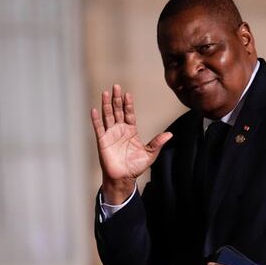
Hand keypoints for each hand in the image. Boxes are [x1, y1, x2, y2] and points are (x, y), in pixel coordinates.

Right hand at [91, 85, 171, 203]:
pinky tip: (95, 109)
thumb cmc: (135, 166)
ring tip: (105, 93)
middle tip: (116, 86)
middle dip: (117, 99)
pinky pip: (99, 128)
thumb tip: (170, 134)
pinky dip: (96, 119)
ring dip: (106, 104)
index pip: (129, 114)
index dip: (128, 104)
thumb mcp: (150, 154)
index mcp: (131, 131)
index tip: (128, 94)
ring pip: (108, 116)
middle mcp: (120, 130)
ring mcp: (110, 134)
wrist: (123, 178)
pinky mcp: (102, 141)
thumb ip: (158, 143)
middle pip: (118, 111)